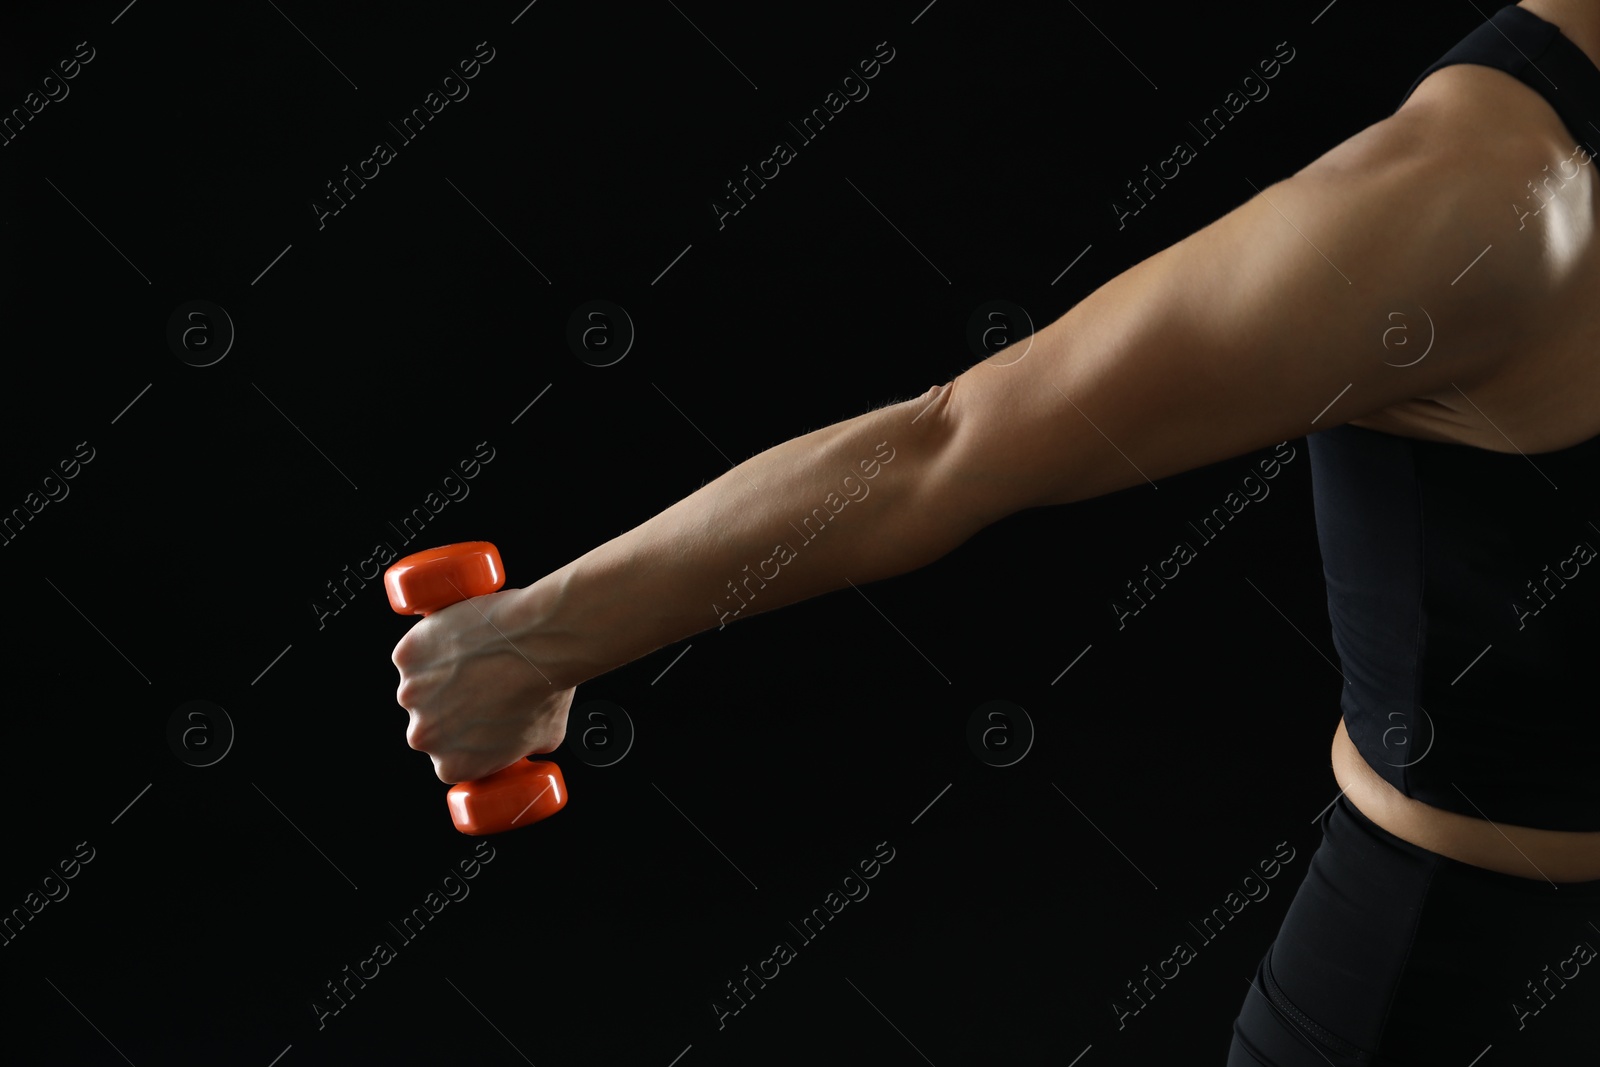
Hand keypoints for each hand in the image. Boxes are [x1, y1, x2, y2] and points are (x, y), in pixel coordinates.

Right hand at [391, 585, 573, 782]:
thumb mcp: (545, 737)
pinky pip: (415, 651)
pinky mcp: (407, 657)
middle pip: (429, 722)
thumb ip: (519, 749)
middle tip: (481, 680)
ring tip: (476, 657)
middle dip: (450, 703)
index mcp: (453, 767)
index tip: (481, 713)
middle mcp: (425, 738)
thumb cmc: (547, 688)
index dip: (466, 733)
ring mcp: (412, 695)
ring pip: (419, 684)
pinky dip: (431, 643)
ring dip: (438, 672)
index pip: (450, 756)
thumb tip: (523, 745)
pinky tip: (461, 638)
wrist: (539, 641)